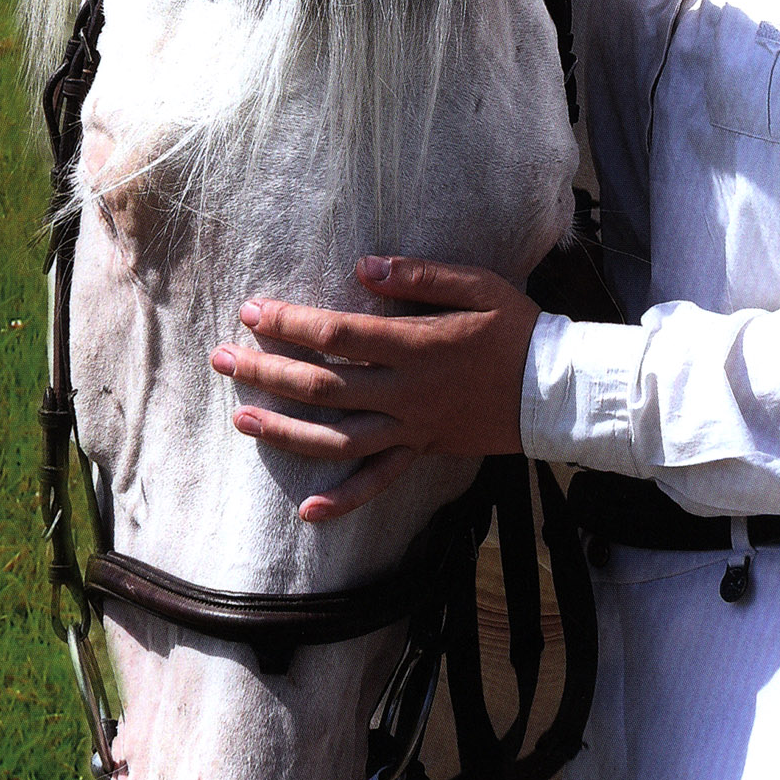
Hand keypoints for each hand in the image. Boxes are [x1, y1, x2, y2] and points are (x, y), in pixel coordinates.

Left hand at [209, 256, 540, 523]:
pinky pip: (380, 481)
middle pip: (324, 386)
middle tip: (223, 360)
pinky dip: (345, 500)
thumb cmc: (516, 327)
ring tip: (241, 419)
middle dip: (268, 372)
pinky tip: (308, 511)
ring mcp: (414, 428)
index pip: (339, 336)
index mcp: (417, 346)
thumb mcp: (477, 285)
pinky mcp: (425, 451)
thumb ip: (420, 276)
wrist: (556, 390)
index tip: (253, 312)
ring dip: (286, 432)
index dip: (291, 324)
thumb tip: (363, 268)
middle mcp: (408, 393)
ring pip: (339, 438)